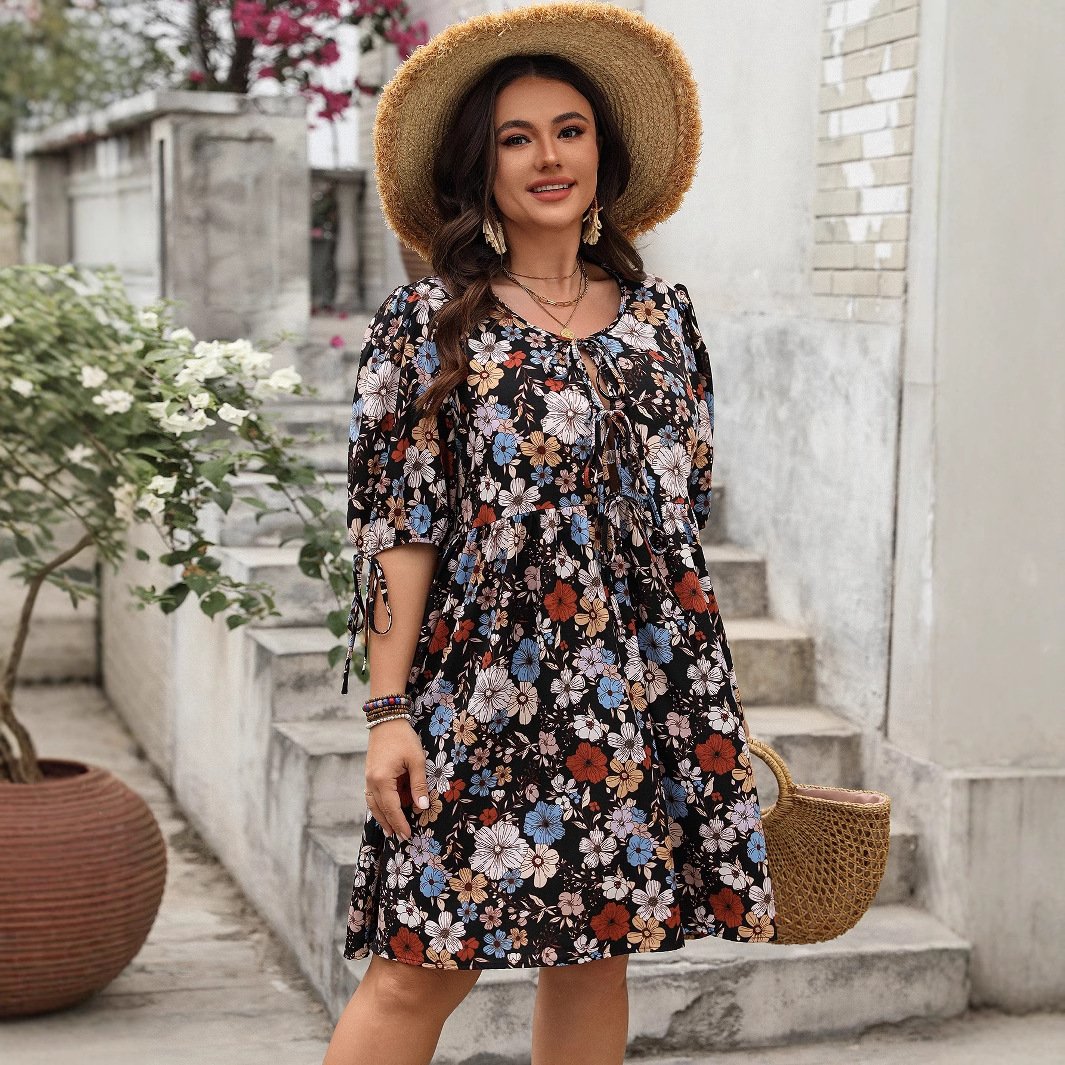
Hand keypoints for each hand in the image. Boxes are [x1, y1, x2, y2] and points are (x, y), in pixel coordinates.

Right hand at [363, 719, 431, 838]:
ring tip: (390, 830)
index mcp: (382, 779)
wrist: (386, 719)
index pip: (392, 808)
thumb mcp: (416, 760)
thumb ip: (418, 784)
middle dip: (391, 823)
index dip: (400, 822)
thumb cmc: (403, 738)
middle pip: (380, 809)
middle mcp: (371, 781)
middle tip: (400, 837)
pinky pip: (372, 795)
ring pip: (373, 804)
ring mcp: (368, 777)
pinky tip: (384, 811)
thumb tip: (421, 806)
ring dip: (382, 817)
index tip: (407, 835)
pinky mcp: (369, 773)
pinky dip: (378, 805)